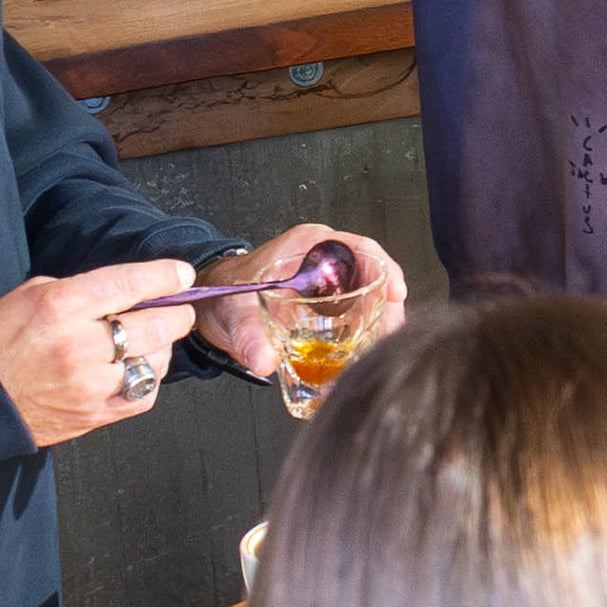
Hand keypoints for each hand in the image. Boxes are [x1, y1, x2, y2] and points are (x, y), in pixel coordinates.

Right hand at [0, 260, 191, 448]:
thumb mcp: (32, 294)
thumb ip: (82, 290)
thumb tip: (127, 290)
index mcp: (62, 307)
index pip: (129, 285)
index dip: (164, 277)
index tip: (182, 274)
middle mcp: (80, 346)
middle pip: (155, 326)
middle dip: (177, 313)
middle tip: (181, 308)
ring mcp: (90, 385)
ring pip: (155, 362)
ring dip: (161, 347)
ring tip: (151, 339)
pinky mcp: (94, 414)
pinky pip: (143, 395)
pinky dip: (148, 379)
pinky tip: (137, 368)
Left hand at [190, 225, 402, 376]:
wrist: (212, 305)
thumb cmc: (226, 291)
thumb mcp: (236, 310)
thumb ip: (248, 334)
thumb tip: (263, 360)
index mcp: (308, 246)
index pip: (359, 248)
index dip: (384, 268)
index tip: (395, 292)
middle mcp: (322, 260)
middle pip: (372, 275)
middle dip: (388, 305)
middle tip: (390, 333)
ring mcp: (326, 282)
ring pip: (367, 296)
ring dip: (379, 321)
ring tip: (379, 348)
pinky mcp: (325, 305)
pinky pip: (354, 314)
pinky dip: (363, 332)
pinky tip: (363, 352)